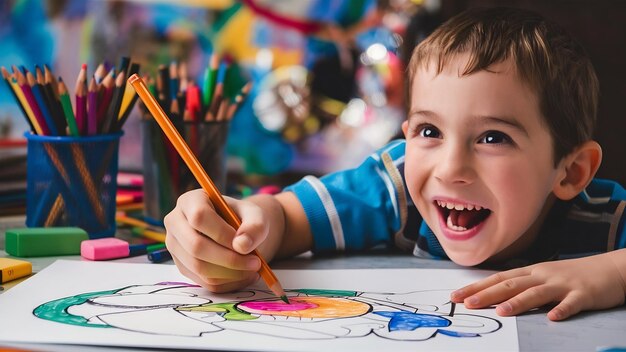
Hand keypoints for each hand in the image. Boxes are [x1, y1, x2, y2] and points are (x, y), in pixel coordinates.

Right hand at [164, 189, 271, 292]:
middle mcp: (175, 223)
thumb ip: (254, 226)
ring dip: (231, 273)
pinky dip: (228, 283)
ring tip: (253, 268)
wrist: (237, 231)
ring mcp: (175, 247)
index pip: (199, 217)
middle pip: (195, 246)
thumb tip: (241, 246)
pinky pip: (204, 281)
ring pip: (199, 267)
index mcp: (190, 201)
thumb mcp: (255, 215)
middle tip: (255, 263)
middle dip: (229, 259)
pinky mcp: (183, 266)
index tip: (245, 244)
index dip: (222, 234)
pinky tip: (245, 275)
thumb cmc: (243, 218)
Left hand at [450, 251, 625, 320]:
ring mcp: (562, 284)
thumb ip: (521, 286)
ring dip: (518, 302)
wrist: (610, 268)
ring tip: (502, 312)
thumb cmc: (571, 276)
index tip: (456, 296)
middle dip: (488, 294)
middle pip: (511, 284)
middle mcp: (542, 275)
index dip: (476, 287)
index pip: (498, 279)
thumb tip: (494, 297)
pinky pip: (572, 303)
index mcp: (530, 272)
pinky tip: (553, 318)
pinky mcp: (583, 294)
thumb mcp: (542, 278)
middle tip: (468, 304)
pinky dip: (562, 310)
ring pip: (537, 293)